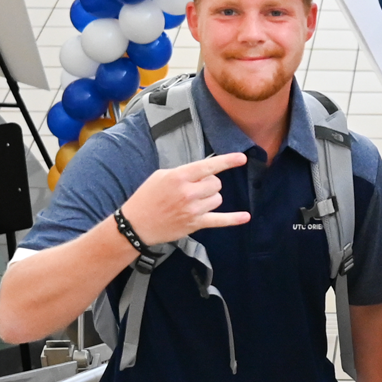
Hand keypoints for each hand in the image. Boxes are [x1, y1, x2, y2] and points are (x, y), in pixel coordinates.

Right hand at [120, 152, 250, 244]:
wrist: (136, 224)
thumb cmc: (147, 197)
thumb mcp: (161, 176)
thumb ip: (184, 172)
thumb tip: (205, 171)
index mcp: (179, 176)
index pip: (208, 166)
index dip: (227, 161)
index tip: (242, 158)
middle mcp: (188, 192)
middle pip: (216, 184)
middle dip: (209, 184)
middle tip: (195, 188)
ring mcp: (193, 209)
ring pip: (217, 199)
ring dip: (210, 198)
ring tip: (194, 202)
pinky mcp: (195, 224)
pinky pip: (220, 220)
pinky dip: (233, 219)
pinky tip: (245, 216)